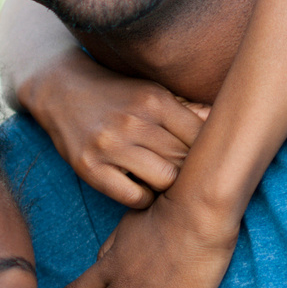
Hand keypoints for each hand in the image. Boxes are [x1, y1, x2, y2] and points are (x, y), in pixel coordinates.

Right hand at [15, 51, 207, 208]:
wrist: (60, 88)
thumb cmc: (116, 94)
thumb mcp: (151, 92)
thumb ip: (187, 110)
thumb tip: (227, 124)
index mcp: (155, 100)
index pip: (201, 138)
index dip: (209, 154)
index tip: (208, 161)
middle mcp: (133, 121)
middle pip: (185, 161)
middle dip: (190, 171)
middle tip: (189, 176)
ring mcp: (110, 146)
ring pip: (165, 181)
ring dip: (169, 186)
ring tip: (165, 181)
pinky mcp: (90, 167)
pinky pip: (134, 197)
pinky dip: (144, 199)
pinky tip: (142, 187)